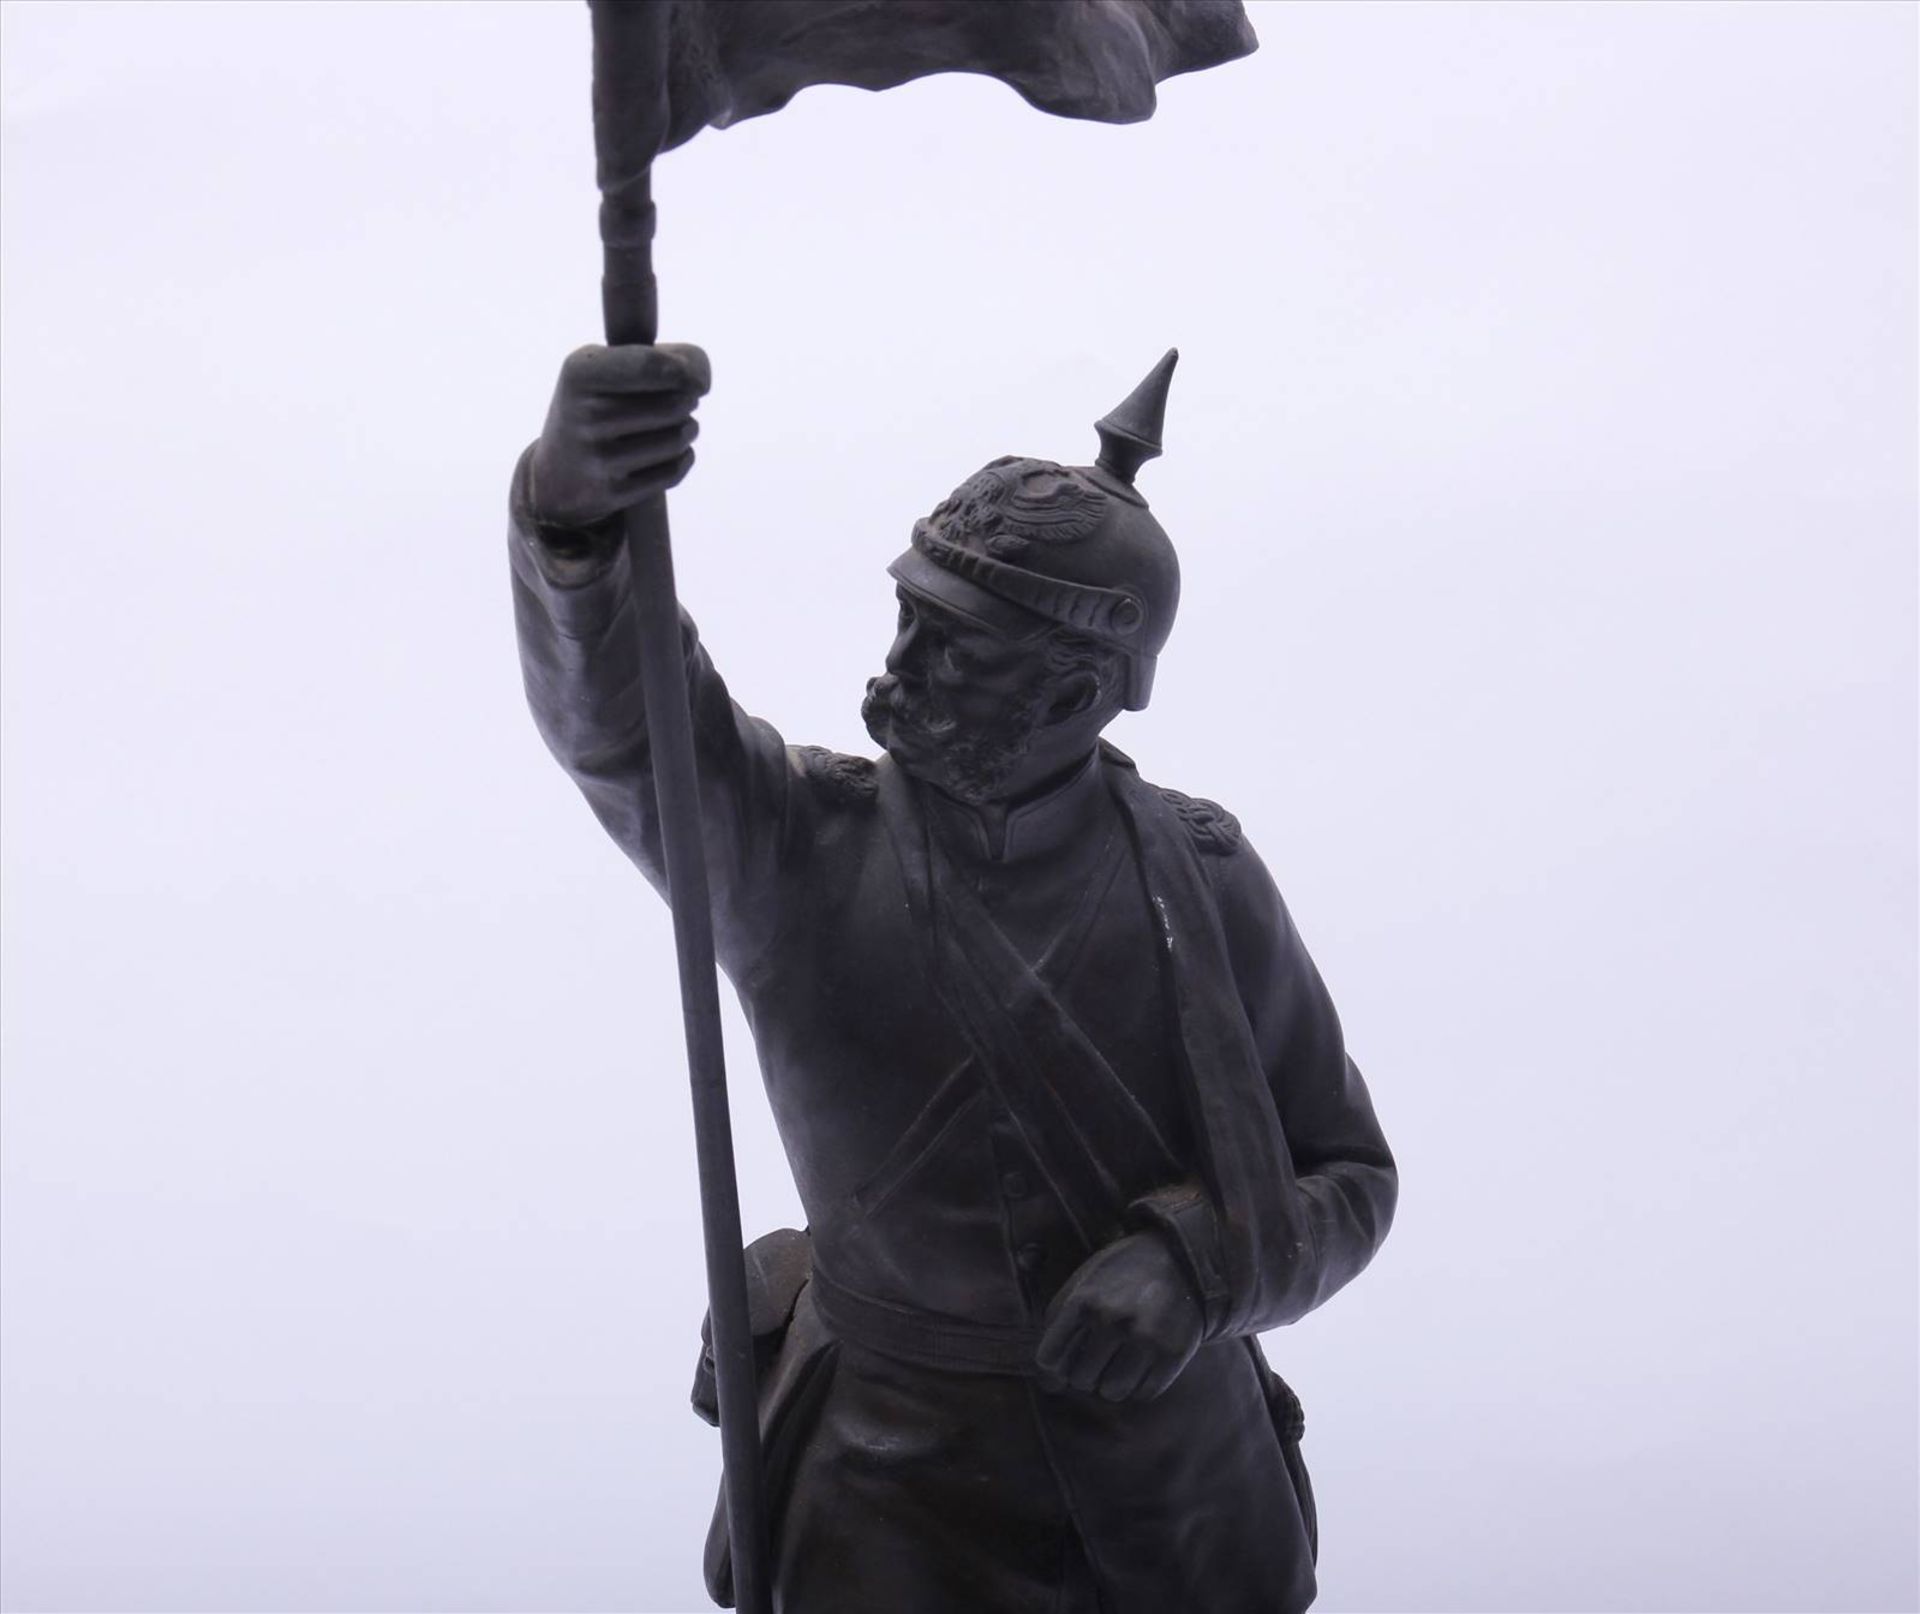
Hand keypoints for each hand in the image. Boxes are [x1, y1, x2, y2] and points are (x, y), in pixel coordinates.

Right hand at [528, 342, 710, 529]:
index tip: (697, 379)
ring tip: (680, 424)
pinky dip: (685, 457)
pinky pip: (673, 471)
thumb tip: (700, 381)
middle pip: (675, 404)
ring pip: (677, 438)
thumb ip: (661, 358)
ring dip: (689, 428)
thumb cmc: (597, 403)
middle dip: (689, 401)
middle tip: (683, 400)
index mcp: (580, 373)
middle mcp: (585, 415)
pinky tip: (677, 451)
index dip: (687, 370)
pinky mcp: (612, 493)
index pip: (651, 365)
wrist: (557, 472)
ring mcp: (597, 458)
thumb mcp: (606, 366)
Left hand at [1034, 1232, 1202, 1403]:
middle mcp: (1111, 1320)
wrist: (1181, 1261)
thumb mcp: (1083, 1281)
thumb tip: (1048, 1376)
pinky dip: (1140, 1385)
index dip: (1054, 1366)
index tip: (1064, 1361)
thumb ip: (1059, 1322)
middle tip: (1099, 1356)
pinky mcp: (1172, 1354)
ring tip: (1120, 1360)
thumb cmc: (1122, 1274)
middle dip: (1086, 1373)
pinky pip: (1143, 1393)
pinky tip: (1142, 1363)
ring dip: (1113, 1383)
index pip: (1049, 1359)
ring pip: (1112, 1392)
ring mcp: (1143, 1338)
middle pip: (1080, 1379)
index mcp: (1083, 1301)